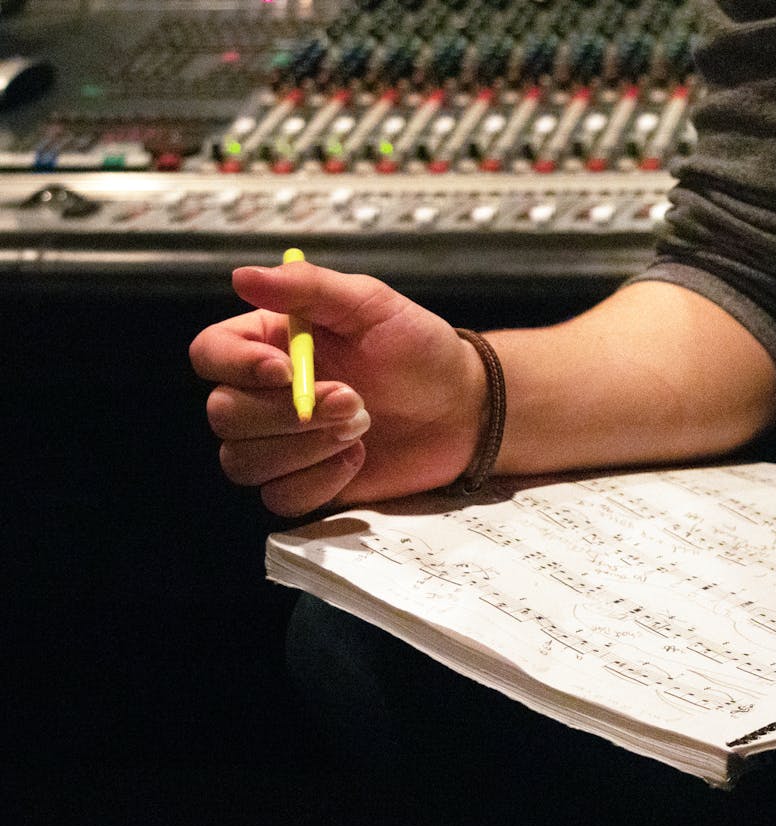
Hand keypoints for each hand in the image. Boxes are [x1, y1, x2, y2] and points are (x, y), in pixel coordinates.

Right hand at [190, 261, 483, 514]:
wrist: (463, 408)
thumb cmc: (419, 350)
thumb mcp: (371, 304)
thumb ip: (309, 287)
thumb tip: (244, 276)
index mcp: (269, 342)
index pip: (210, 354)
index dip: (236, 366)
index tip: (286, 370)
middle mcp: (264, 394)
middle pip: (224, 414)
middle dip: (288, 414)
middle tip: (353, 399)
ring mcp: (282, 443)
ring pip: (243, 462)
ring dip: (305, 448)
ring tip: (361, 426)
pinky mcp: (305, 483)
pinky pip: (279, 499)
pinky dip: (319, 482)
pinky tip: (358, 458)